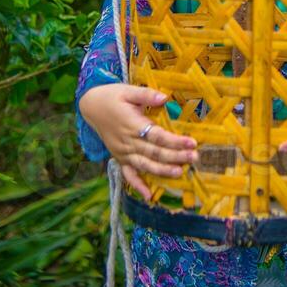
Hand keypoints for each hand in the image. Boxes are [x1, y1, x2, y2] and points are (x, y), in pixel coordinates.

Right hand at [79, 84, 198, 200]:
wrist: (91, 107)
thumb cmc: (113, 97)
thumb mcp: (128, 90)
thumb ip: (146, 94)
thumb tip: (164, 97)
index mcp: (132, 124)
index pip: (157, 136)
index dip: (174, 141)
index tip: (192, 142)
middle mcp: (128, 142)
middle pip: (154, 152)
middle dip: (176, 156)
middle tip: (194, 157)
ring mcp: (123, 152)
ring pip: (145, 165)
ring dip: (163, 170)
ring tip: (180, 172)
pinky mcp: (119, 158)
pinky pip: (128, 175)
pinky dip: (137, 185)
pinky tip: (149, 196)